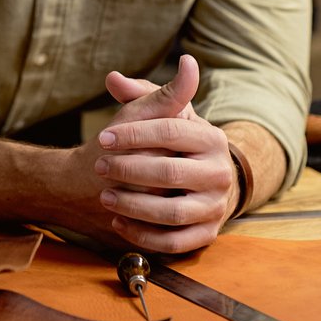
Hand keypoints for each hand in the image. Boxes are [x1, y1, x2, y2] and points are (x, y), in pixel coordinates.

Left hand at [89, 54, 237, 253]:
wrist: (186, 183)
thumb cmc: (166, 143)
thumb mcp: (157, 115)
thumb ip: (137, 95)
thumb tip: (113, 78)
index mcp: (211, 137)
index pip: (170, 131)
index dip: (133, 134)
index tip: (103, 138)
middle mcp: (220, 172)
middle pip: (170, 172)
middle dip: (128, 170)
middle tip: (100, 167)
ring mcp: (215, 206)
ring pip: (172, 212)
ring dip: (133, 207)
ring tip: (105, 197)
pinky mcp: (207, 234)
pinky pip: (175, 242)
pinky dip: (143, 236)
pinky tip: (119, 222)